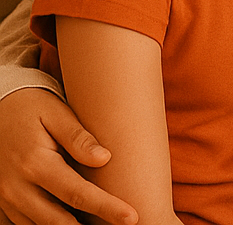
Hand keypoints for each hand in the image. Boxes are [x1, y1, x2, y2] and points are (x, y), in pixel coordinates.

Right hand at [0, 88, 136, 224]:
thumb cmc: (32, 108)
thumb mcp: (56, 113)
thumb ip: (78, 137)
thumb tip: (104, 158)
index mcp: (35, 164)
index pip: (77, 194)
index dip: (106, 208)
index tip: (132, 217)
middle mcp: (18, 187)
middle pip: (59, 220)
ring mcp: (8, 199)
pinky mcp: (4, 204)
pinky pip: (28, 224)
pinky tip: (76, 221)